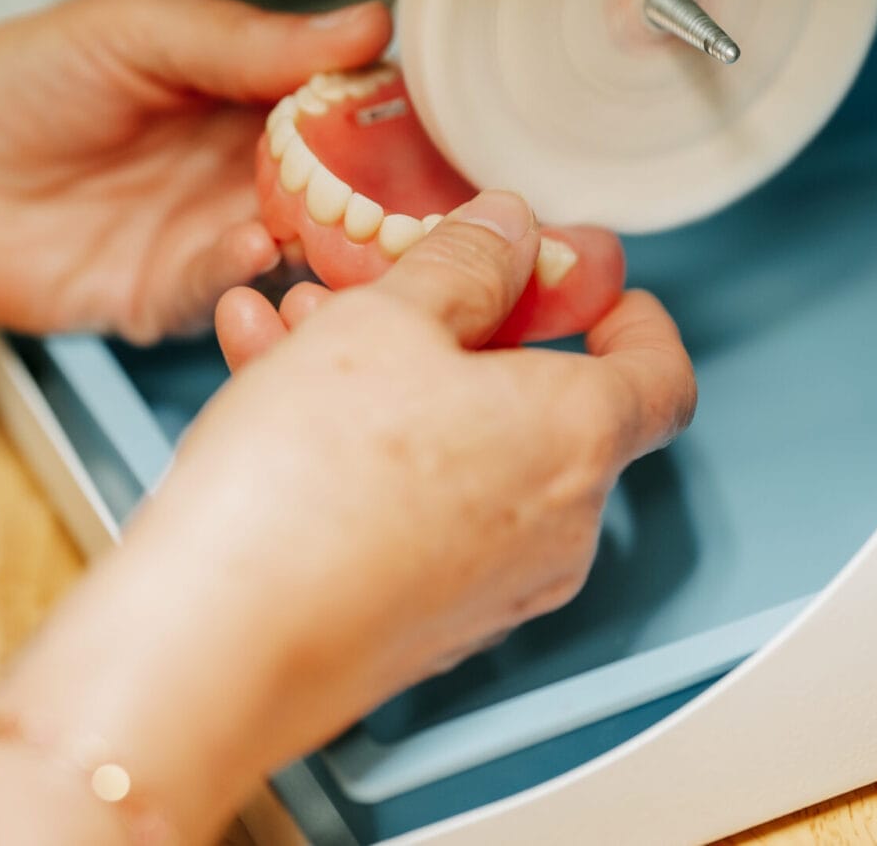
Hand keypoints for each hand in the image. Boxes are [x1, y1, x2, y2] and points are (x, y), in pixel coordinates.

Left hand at [0, 0, 390, 340]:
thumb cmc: (16, 80)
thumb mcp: (141, 29)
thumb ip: (250, 39)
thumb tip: (365, 27)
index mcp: (246, 95)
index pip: (347, 106)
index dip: (391, 114)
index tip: (436, 119)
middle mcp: (240, 171)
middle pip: (341, 190)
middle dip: (381, 195)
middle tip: (420, 193)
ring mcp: (206, 238)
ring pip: (298, 252)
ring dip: (326, 245)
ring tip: (344, 226)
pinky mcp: (166, 299)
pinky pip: (224, 293)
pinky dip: (244, 272)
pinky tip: (250, 243)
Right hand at [0, 191, 694, 844]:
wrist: (215, 645)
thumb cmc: (306, 486)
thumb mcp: (386, 320)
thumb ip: (464, 260)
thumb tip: (512, 231)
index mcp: (577, 438)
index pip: (661, 373)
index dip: (628, 313)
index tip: (585, 278)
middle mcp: (555, 526)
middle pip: (536, 399)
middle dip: (455, 323)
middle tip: (391, 279)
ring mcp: (488, 585)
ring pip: (455, 445)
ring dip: (387, 370)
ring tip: (297, 321)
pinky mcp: (418, 621)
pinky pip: (410, 504)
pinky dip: (358, 441)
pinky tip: (270, 381)